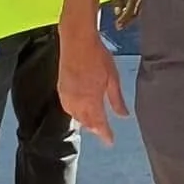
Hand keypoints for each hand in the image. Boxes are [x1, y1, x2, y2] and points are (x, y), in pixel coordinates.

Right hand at [57, 31, 127, 146]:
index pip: (99, 124)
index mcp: (91, 100)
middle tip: (103, 133)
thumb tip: (123, 115)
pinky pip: (67, 108)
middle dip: (95, 129)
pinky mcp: (60, 89)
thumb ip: (116, 99)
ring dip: (84, 122)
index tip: (110, 141)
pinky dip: (75, 113)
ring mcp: (66, 96)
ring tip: (93, 124)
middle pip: (86, 122)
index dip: (105, 134)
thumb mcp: (113, 78)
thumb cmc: (98, 57)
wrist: (77, 41)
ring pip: (75, 116)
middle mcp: (77, 102)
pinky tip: (79, 110)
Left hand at [108, 0, 145, 29]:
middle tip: (119, 25)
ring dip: (130, 13)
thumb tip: (118, 12)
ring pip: (138, 7)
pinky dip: (132, 7)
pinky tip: (126, 9)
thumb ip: (117, 0)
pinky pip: (138, 1)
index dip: (124, 20)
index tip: (117, 26)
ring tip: (122, 19)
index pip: (131, 11)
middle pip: (137, 11)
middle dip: (128, 19)